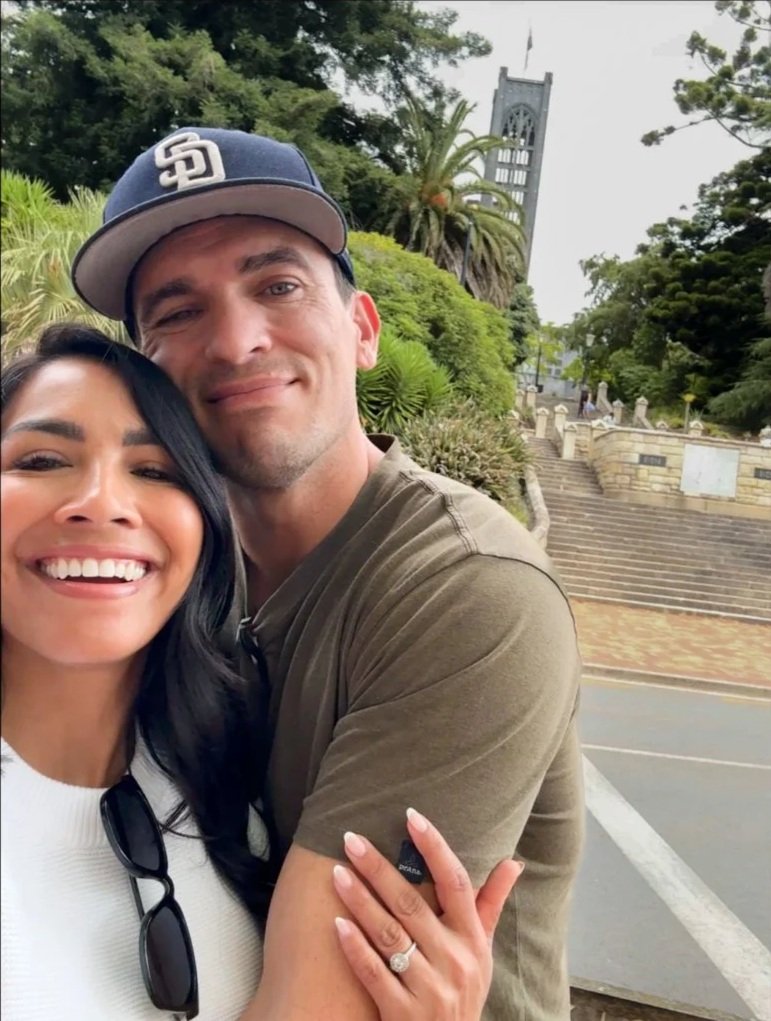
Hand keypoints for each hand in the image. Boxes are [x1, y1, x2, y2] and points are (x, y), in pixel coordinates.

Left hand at [331, 808, 522, 1019]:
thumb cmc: (464, 991)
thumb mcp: (483, 952)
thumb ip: (491, 904)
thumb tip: (514, 862)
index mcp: (473, 939)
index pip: (456, 883)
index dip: (434, 847)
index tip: (411, 816)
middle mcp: (455, 961)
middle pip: (411, 903)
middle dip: (378, 868)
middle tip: (350, 839)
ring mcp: (429, 989)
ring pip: (389, 935)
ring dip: (360, 901)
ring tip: (336, 873)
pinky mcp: (403, 1014)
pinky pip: (374, 974)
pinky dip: (355, 948)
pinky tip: (336, 924)